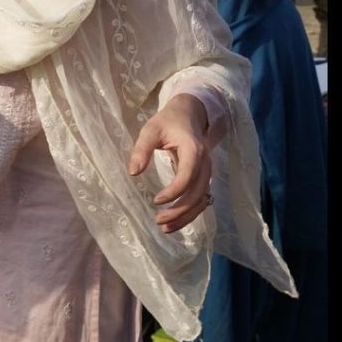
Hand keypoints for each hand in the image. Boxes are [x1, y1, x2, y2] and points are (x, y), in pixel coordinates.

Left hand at [128, 94, 212, 233]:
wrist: (190, 114)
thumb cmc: (168, 121)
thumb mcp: (151, 130)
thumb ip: (142, 150)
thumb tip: (133, 173)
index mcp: (193, 150)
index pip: (187, 176)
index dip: (173, 192)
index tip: (155, 200)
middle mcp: (205, 163)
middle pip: (196, 194)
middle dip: (179, 210)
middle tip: (158, 220)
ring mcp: (207, 172)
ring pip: (201, 200)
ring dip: (186, 216)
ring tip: (165, 227)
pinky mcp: (204, 177)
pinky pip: (201, 199)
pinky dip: (191, 212)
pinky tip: (176, 221)